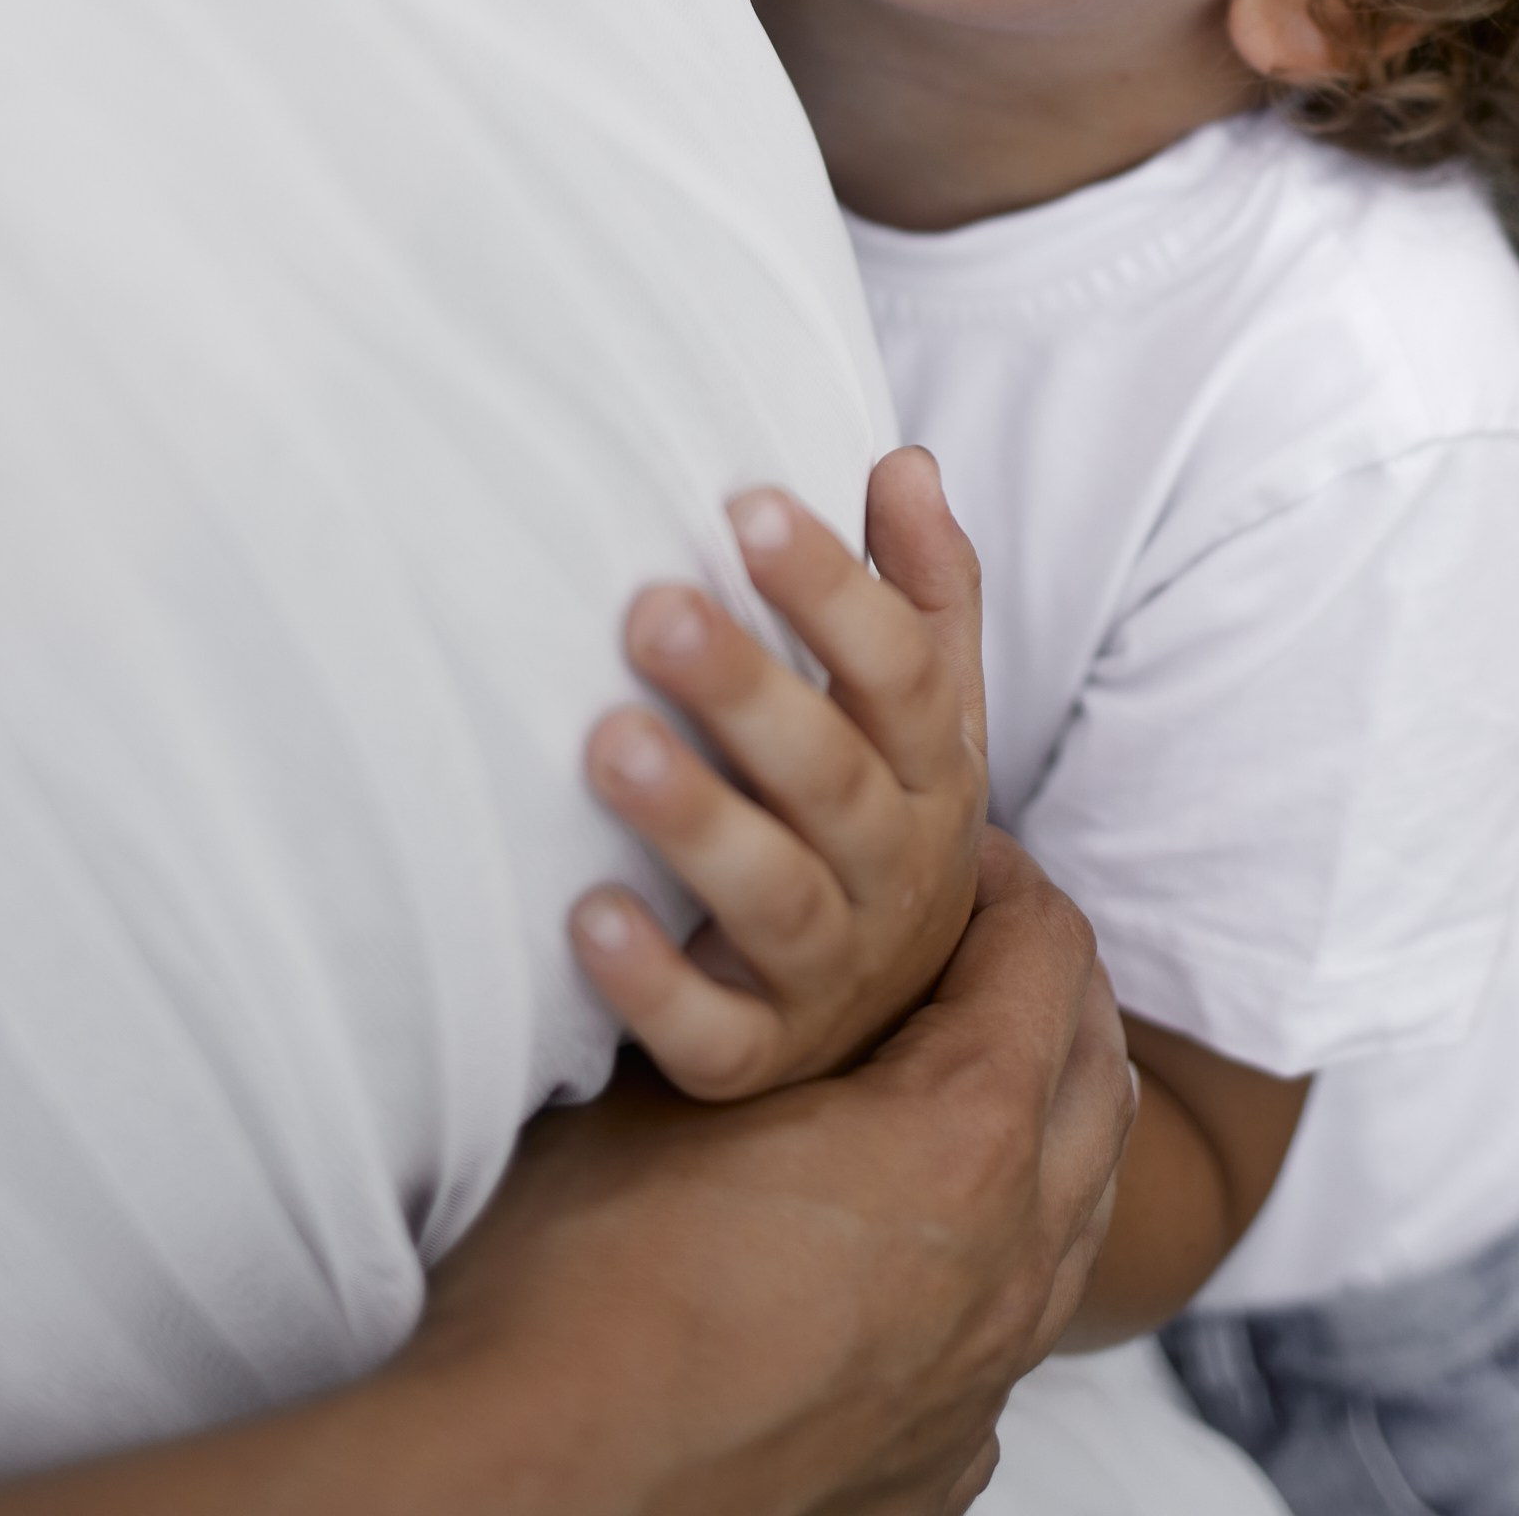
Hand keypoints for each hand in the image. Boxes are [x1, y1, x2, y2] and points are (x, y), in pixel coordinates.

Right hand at [395, 833, 1133, 1515]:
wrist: (539, 1492)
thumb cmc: (582, 1276)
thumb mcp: (660, 1075)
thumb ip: (747, 991)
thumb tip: (745, 913)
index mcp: (965, 1137)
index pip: (1048, 952)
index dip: (1002, 879)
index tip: (948, 848)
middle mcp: (1016, 1260)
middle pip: (1093, 1072)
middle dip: (1041, 986)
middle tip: (963, 938)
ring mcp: (990, 1374)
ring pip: (1079, 1211)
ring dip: (1039, 1118)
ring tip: (955, 1067)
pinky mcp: (944, 1461)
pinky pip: (1015, 1330)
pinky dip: (996, 1256)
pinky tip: (912, 1239)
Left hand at [571, 447, 987, 1097]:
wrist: (904, 1015)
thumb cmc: (884, 806)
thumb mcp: (930, 706)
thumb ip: (925, 586)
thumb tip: (906, 462)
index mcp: (933, 765)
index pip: (899, 668)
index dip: (829, 587)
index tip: (746, 505)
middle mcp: (891, 865)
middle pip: (829, 775)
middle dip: (744, 691)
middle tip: (651, 609)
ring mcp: (830, 968)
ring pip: (775, 897)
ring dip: (694, 821)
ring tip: (609, 746)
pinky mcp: (759, 1057)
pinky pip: (714, 1035)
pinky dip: (652, 986)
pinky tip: (586, 918)